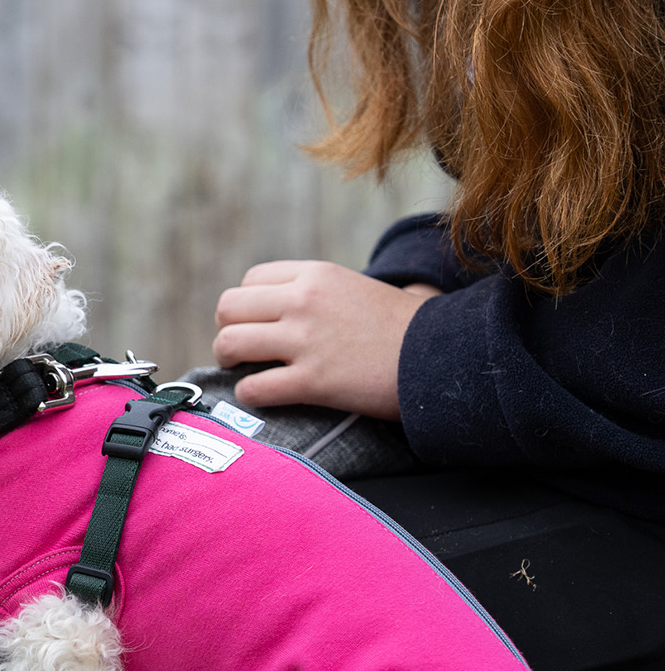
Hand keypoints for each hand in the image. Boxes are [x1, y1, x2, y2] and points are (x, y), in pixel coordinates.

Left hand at [211, 261, 441, 419]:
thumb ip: (312, 291)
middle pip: (228, 307)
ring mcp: (305, 340)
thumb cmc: (399, 328)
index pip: (249, 281)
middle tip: (241, 350)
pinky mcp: (312, 381)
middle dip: (228, 330)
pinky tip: (264, 396)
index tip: (256, 324)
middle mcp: (304, 301)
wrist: (442, 357)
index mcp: (314, 274)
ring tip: (243, 370)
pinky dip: (250, 395)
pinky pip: (253, 388)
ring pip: (229, 344)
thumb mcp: (353, 288)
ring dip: (229, 361)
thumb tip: (273, 307)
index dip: (246, 306)